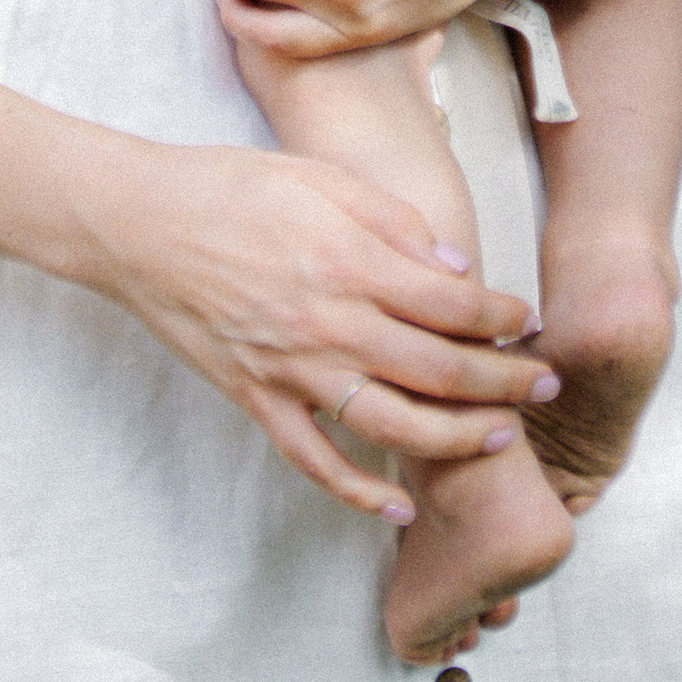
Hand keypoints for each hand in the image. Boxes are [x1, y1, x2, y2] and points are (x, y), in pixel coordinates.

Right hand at [80, 134, 555, 524]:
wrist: (136, 224)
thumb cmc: (226, 187)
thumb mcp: (318, 176)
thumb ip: (393, 221)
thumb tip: (455, 266)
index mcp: (348, 261)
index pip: (452, 304)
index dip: (503, 317)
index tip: (530, 319)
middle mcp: (328, 324)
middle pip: (439, 372)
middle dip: (505, 383)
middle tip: (545, 387)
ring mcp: (291, 371)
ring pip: (393, 425)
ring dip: (457, 438)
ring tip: (501, 437)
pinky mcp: (256, 400)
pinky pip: (315, 461)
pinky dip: (359, 491)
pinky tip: (399, 504)